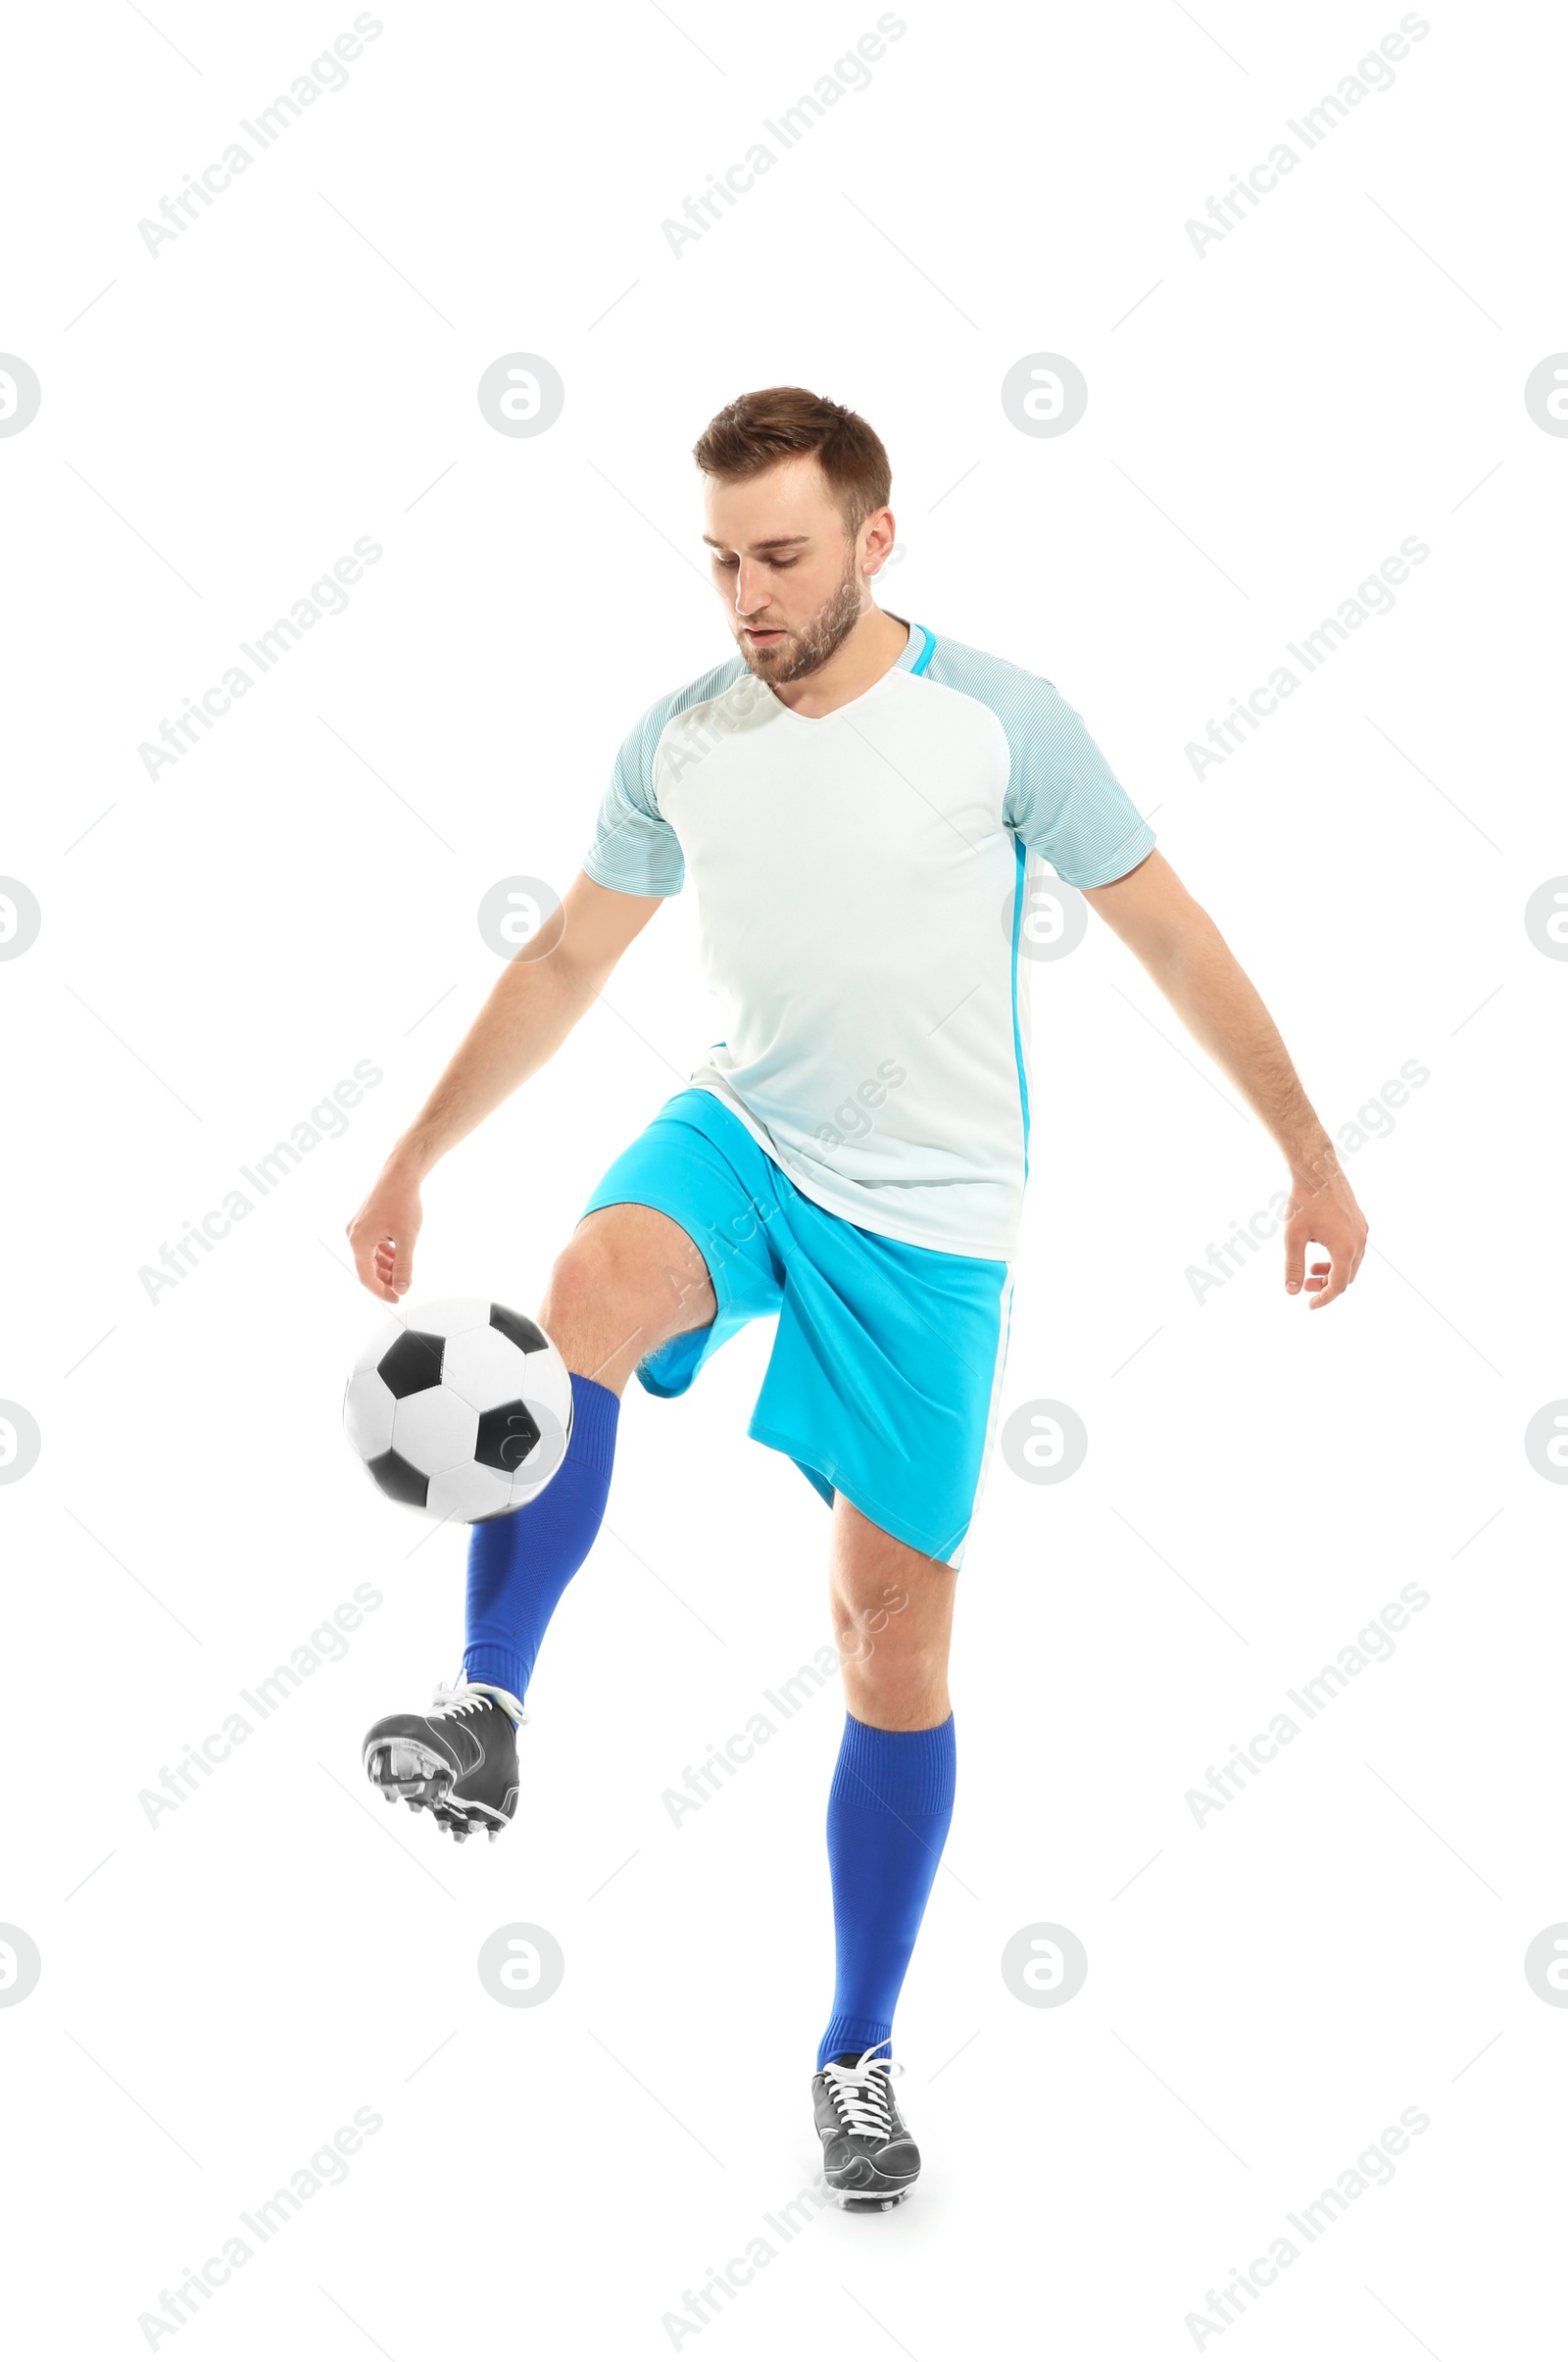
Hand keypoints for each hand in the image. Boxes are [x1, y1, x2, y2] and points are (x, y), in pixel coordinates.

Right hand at [346, 1161, 422, 1302]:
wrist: (401, 1174)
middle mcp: (354, 1234)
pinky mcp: (366, 1220)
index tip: (396, 1298)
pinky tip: (399, 1255)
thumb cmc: (402, 1201)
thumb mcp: (407, 1238)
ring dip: (386, 1266)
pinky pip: (373, 1244)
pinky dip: (385, 1253)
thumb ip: (404, 1266)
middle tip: (403, 1287)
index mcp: (359, 1241)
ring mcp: (359, 1227)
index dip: (382, 1291)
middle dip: (385, 1279)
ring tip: (404, 1272)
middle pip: (367, 1267)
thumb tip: (402, 1288)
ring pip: (371, 1255)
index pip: (366, 1277)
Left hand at [1283, 1159, 1367, 1310]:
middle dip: (1327, 1285)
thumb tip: (1292, 1292)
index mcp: (1345, 1248)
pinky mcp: (1359, 1221)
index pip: (1339, 1286)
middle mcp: (1359, 1241)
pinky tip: (1319, 1249)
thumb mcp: (1292, 1237)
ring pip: (1352, 1263)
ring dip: (1333, 1271)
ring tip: (1310, 1269)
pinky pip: (1353, 1248)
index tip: (1309, 1305)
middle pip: (1348, 1276)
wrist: (1317, 1168)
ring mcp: (1362, 1230)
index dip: (1324, 1299)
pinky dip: (1338, 1256)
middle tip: (1305, 1285)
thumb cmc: (1303, 1201)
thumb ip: (1293, 1266)